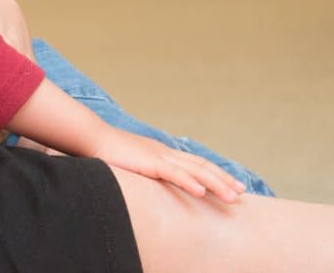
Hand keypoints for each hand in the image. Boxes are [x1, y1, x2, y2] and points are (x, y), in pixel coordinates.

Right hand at [89, 128, 245, 203]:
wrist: (92, 137)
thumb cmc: (108, 151)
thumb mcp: (134, 161)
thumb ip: (146, 168)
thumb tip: (153, 178)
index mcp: (163, 152)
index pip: (196, 163)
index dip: (215, 173)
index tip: (231, 184)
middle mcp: (166, 152)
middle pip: (202, 166)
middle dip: (223, 179)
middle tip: (241, 192)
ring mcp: (159, 157)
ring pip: (195, 171)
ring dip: (216, 184)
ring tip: (232, 197)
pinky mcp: (149, 163)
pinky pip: (174, 174)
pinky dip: (190, 182)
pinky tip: (202, 192)